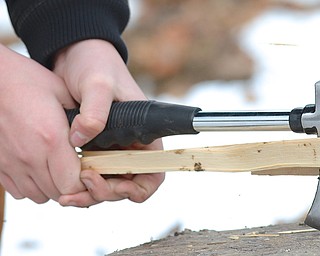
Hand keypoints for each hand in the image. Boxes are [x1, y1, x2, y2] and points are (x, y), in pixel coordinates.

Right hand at [0, 44, 85, 202]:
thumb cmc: (25, 81)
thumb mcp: (62, 93)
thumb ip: (80, 118)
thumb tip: (93, 134)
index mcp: (51, 138)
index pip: (73, 183)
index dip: (85, 181)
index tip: (88, 169)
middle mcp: (30, 156)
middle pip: (58, 192)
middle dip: (71, 184)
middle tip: (75, 168)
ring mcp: (11, 163)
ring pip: (39, 196)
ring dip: (53, 186)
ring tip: (57, 168)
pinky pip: (19, 191)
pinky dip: (33, 185)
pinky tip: (38, 168)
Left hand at [53, 39, 163, 205]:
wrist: (77, 55)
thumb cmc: (97, 64)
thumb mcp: (99, 83)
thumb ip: (95, 111)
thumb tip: (81, 138)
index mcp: (144, 134)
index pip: (153, 172)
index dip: (138, 188)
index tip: (115, 185)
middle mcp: (131, 146)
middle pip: (128, 184)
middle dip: (106, 192)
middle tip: (81, 187)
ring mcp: (112, 148)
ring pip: (108, 183)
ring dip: (90, 194)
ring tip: (67, 194)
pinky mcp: (94, 148)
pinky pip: (92, 174)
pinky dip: (80, 185)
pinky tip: (65, 184)